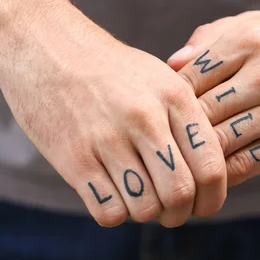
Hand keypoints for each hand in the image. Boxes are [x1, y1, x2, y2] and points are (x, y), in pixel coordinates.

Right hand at [0, 1, 225, 226]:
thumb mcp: (159, 77)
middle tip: (172, 212)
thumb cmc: (109, 67)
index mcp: (174, 97)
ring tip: (140, 198)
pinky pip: (109, 212)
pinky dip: (116, 214)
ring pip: (145, 209)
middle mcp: (145, 118)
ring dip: (146, 214)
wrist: (46, 45)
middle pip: (180, 194)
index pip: (211, 166)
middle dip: (181, 214)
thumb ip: (187, 118)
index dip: (213, 198)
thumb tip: (208, 173)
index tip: (204, 205)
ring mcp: (107, 138)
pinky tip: (112, 195)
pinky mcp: (73, 158)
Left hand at [168, 9, 259, 185]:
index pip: (188, 77)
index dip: (169, 99)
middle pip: (200, 112)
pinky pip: (246, 163)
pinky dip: (223, 172)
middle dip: (177, 130)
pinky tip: (210, 172)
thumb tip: (171, 64)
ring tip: (178, 162)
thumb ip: (212, 38)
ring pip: (219, 141)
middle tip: (159, 144)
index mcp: (249, 40)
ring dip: (196, 155)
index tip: (161, 111)